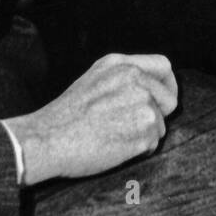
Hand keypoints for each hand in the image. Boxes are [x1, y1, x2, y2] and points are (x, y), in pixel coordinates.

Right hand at [5, 53, 177, 184]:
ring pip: (160, 125)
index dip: (168, 85)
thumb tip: (151, 88)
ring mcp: (142, 104)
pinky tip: (115, 148)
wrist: (46, 139)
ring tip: (114, 137)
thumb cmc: (65, 116)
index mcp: (121, 65)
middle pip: (169, 99)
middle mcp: (135, 79)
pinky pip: (153, 144)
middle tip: (133, 127)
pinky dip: (139, 151)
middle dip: (158, 115)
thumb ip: (123, 77)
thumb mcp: (94, 79)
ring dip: (145, 135)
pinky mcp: (144, 130)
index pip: (164, 66)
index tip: (162, 100)